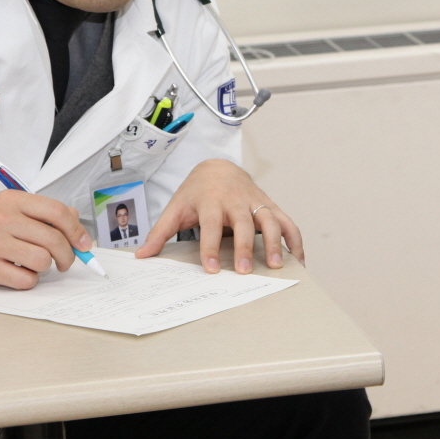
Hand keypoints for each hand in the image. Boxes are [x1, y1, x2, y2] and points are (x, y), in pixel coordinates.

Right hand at [0, 190, 90, 288]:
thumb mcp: (15, 207)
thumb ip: (46, 213)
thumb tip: (78, 231)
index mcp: (13, 200)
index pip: (57, 212)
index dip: (76, 230)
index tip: (84, 244)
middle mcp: (2, 219)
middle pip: (53, 239)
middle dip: (67, 254)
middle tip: (65, 261)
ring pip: (42, 261)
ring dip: (46, 266)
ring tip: (36, 263)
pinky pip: (26, 280)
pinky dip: (30, 280)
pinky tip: (21, 272)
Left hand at [135, 159, 302, 273]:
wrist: (217, 167)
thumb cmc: (196, 192)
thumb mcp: (175, 208)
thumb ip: (160, 232)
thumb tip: (141, 255)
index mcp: (210, 200)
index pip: (210, 224)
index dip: (210, 247)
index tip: (212, 269)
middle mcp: (236, 199)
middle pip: (243, 222)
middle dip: (245, 246)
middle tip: (245, 271)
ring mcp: (256, 201)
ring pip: (270, 220)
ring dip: (275, 243)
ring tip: (276, 266)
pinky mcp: (270, 205)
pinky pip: (287, 222)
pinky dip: (295, 240)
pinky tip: (298, 260)